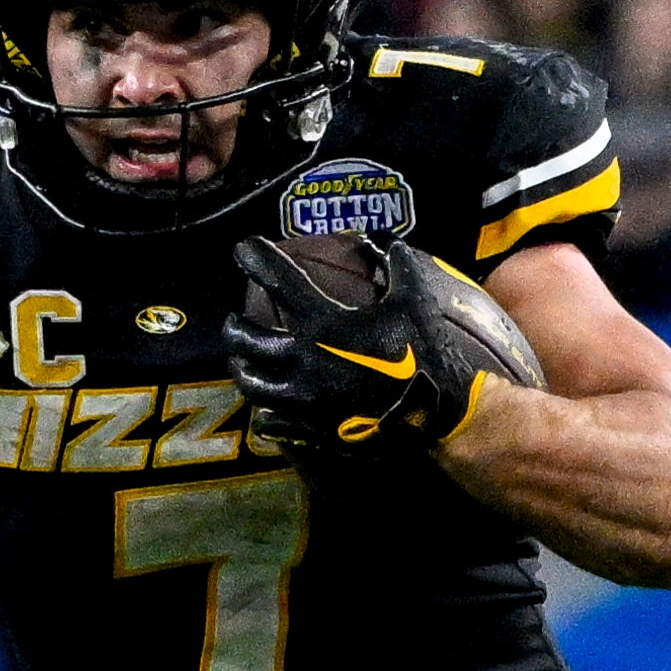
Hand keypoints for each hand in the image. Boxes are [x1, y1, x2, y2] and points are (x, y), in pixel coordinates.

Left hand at [224, 236, 529, 455]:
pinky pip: (271, 424)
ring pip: (249, 384)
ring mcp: (302, 398)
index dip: (255, 258)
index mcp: (323, 323)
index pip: (277, 280)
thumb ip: (399, 264)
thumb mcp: (417, 299)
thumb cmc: (427, 353)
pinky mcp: (310, 430)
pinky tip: (265, 412)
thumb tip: (387, 240)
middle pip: (244, 339)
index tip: (242, 248)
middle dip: (233, 326)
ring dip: (241, 370)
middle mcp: (302, 359)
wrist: (436, 415)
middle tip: (233, 321)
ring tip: (242, 364)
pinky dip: (264, 416)